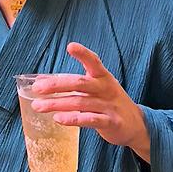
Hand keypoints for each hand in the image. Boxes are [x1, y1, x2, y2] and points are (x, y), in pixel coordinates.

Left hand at [31, 42, 149, 161]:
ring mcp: (109, 106)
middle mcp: (106, 88)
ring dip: (57, 104)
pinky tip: (58, 118)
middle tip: (37, 88)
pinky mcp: (111, 122)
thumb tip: (40, 80)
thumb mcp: (93, 89)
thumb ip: (70, 84)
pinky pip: (90, 120)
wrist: (136, 125)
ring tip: (38, 106)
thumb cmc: (107, 102)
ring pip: (80, 102)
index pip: (93, 62)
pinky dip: (72, 119)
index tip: (70, 46)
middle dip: (56, 85)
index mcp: (102, 76)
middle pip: (79, 83)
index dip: (83, 54)